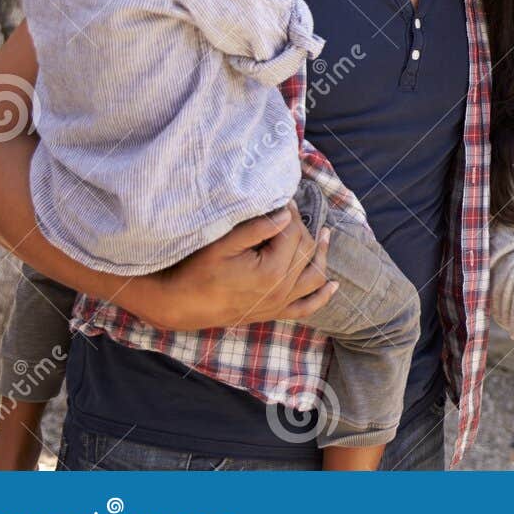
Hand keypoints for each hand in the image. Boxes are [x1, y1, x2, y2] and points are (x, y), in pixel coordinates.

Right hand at [123, 207, 334, 329]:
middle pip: (306, 251)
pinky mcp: (273, 313)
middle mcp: (281, 290)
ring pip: (314, 277)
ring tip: (326, 235)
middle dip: (303, 228)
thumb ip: (257, 228)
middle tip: (292, 213)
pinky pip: (306, 307)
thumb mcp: (223, 244)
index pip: (293, 233)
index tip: (285, 199)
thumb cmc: (197, 271)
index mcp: (271, 271)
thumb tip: (287, 214)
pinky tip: (333, 285)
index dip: (291, 213)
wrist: (180, 305)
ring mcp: (279, 304)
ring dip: (322, 256)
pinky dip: (322, 297)